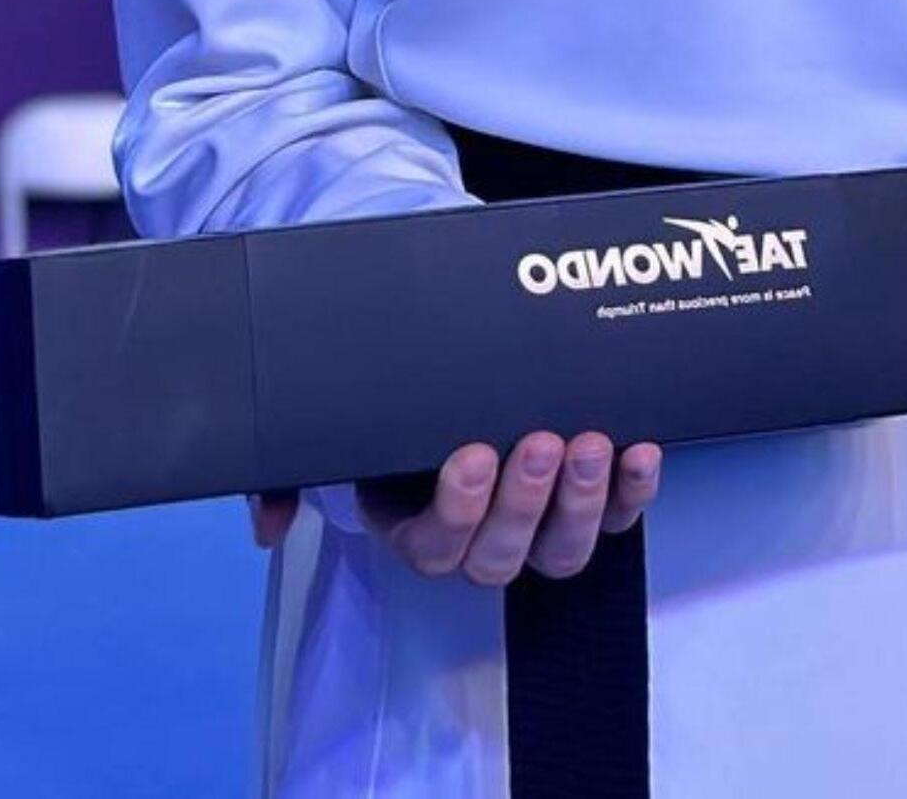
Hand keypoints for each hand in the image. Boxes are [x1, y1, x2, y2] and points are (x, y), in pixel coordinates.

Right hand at [247, 435, 662, 584]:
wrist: (437, 352)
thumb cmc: (388, 399)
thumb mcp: (330, 434)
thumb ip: (288, 474)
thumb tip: (267, 524)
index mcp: (415, 526)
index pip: (435, 544)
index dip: (458, 509)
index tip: (470, 454)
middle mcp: (477, 538)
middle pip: (502, 554)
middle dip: (525, 499)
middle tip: (540, 440)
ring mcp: (536, 523)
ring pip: (560, 549)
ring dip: (580, 501)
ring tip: (590, 441)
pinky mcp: (586, 501)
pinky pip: (615, 516)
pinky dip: (630, 490)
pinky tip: (639, 451)